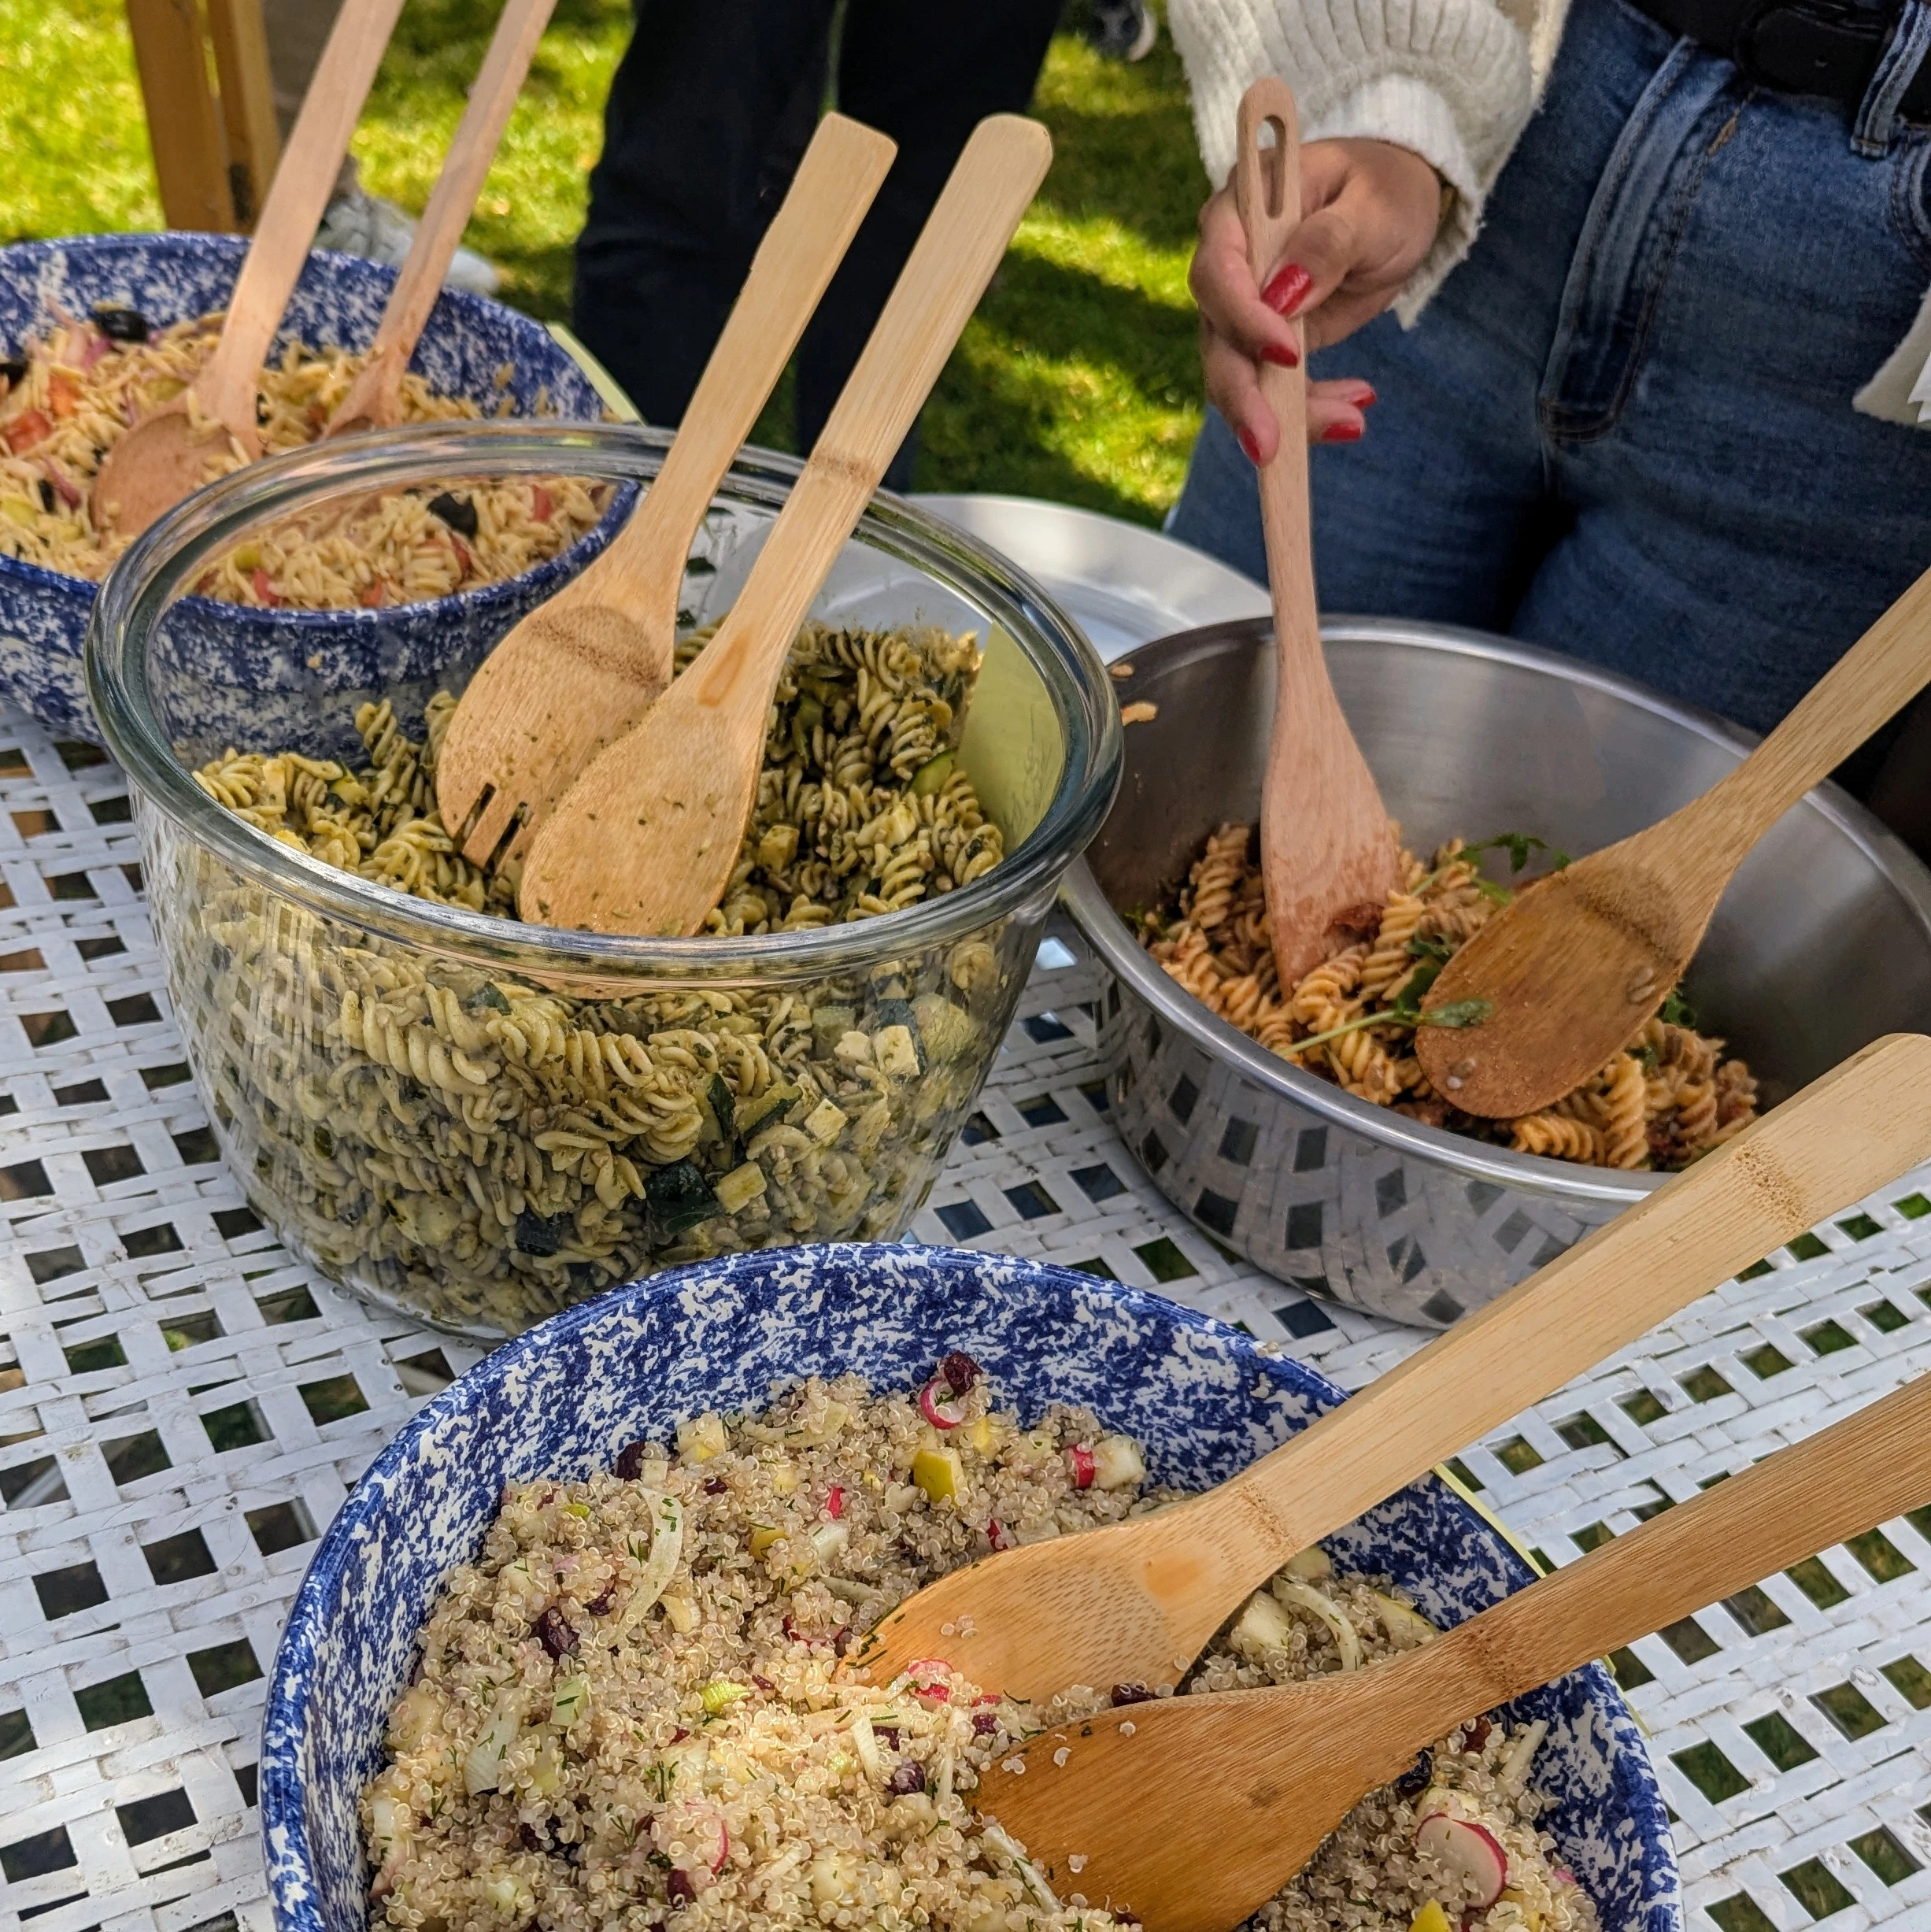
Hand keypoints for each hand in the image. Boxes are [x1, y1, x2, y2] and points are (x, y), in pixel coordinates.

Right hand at [1190, 137, 1443, 461]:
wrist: (1397, 204)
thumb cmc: (1385, 188)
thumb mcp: (1373, 205)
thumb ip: (1328, 242)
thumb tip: (1283, 292)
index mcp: (1243, 209)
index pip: (1219, 270)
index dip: (1243, 318)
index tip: (1286, 354)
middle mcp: (1230, 262)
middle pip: (1216, 338)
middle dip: (1243, 396)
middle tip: (1269, 447)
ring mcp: (1245, 308)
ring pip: (1240, 376)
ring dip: (1286, 415)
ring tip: (1348, 423)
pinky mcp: (1267, 344)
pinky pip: (1273, 390)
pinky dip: (1309, 411)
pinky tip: (1352, 415)